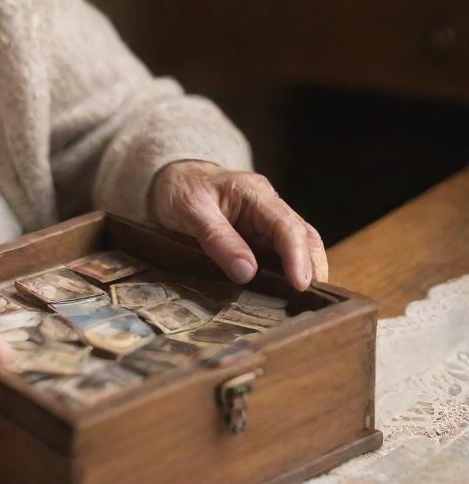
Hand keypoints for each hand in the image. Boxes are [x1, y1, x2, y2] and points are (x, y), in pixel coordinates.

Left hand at [146, 160, 327, 290]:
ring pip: (298, 246)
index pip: (287, 226)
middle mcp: (268, 205)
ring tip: (303, 304)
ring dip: (304, 272)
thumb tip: (247, 272)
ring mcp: (266, 220)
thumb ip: (217, 237)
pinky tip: (286, 294)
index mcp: (254, 193)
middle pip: (304, 236)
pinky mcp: (259, 235)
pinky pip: (280, 254)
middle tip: (311, 302)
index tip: (300, 285)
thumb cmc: (180, 189)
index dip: (298, 257)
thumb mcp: (190, 210)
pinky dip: (287, 273)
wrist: (171, 179)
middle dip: (311, 268)